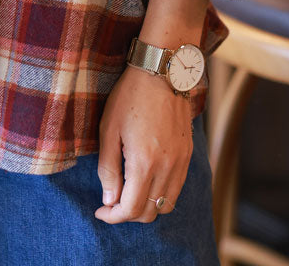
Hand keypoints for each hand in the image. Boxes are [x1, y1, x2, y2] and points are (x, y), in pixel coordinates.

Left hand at [94, 65, 192, 223]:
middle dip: (128, 213)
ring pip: (166, 205)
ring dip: (146, 206)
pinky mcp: (188, 154)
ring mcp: (181, 161)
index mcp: (144, 162)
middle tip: (112, 200)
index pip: (131, 209)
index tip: (100, 211)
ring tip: (129, 191)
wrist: (160, 71)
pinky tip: (147, 179)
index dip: (113, 216)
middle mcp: (167, 167)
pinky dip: (161, 194)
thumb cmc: (130, 96)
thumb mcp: (109, 129)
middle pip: (149, 213)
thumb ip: (108, 169)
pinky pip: (177, 188)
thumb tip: (109, 200)